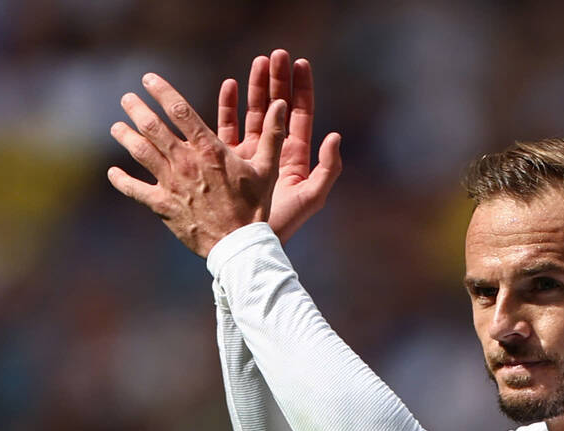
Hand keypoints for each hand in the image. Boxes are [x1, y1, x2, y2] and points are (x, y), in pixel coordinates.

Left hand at [108, 74, 287, 257]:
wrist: (238, 244)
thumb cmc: (254, 206)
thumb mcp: (267, 168)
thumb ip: (273, 134)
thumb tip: (282, 103)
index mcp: (208, 148)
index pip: (179, 109)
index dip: (161, 90)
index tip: (148, 79)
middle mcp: (185, 161)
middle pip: (152, 126)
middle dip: (136, 108)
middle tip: (127, 98)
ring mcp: (171, 183)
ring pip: (140, 152)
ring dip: (125, 136)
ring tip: (116, 126)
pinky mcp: (162, 205)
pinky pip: (134, 190)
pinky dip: (121, 180)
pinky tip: (112, 172)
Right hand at [217, 49, 342, 243]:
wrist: (250, 243)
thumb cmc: (284, 224)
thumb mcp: (312, 197)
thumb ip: (328, 168)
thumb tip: (335, 136)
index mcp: (295, 156)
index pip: (300, 114)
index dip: (300, 89)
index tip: (299, 63)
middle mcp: (273, 151)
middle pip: (277, 106)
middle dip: (277, 80)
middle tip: (276, 54)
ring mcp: (250, 154)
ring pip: (253, 112)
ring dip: (255, 87)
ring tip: (256, 62)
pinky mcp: (229, 159)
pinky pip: (228, 126)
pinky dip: (229, 105)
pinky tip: (230, 85)